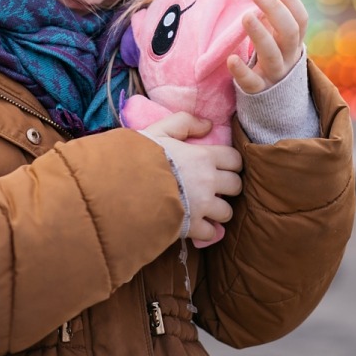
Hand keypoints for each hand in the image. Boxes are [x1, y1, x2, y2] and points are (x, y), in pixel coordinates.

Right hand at [139, 111, 242, 244]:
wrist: (119, 189)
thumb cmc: (138, 158)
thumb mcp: (159, 130)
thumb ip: (184, 122)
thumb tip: (208, 125)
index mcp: (204, 157)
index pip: (235, 160)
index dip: (231, 163)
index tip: (221, 167)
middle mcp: (208, 182)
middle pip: (236, 186)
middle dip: (229, 187)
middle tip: (215, 188)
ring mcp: (201, 206)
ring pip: (227, 212)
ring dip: (219, 211)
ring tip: (207, 209)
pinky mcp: (191, 227)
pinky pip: (211, 233)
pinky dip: (206, 232)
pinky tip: (197, 226)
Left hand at [229, 0, 308, 94]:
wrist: (273, 96)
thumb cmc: (271, 53)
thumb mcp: (277, 35)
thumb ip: (272, 14)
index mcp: (295, 40)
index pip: (300, 18)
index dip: (289, 0)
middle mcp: (289, 56)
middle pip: (290, 32)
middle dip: (275, 9)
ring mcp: (275, 74)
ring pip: (272, 55)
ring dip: (260, 34)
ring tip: (246, 16)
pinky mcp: (258, 89)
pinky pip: (251, 82)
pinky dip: (241, 71)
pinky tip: (231, 58)